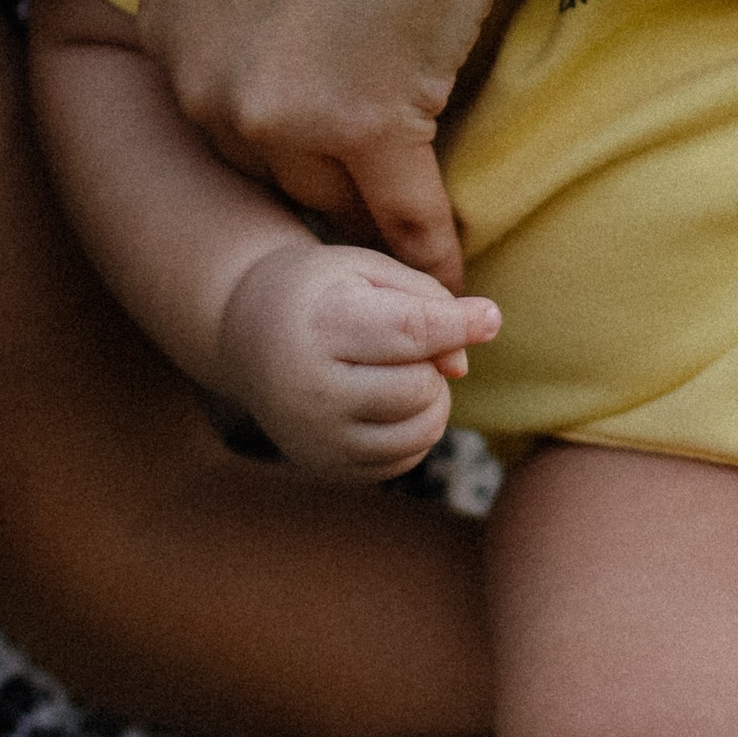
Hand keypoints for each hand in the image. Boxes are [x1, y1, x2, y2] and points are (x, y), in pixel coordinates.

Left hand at [25, 0, 536, 290]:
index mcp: (165, 23)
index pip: (214, 100)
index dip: (276, 95)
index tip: (320, 97)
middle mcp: (209, 84)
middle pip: (268, 155)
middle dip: (316, 154)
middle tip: (374, 155)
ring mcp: (287, 112)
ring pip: (331, 187)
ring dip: (372, 203)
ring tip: (412, 214)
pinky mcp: (371, 129)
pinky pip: (401, 215)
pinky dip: (429, 251)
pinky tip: (454, 281)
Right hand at [222, 232, 501, 479]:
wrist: (248, 333)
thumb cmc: (320, 291)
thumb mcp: (365, 269)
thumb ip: (426, 301)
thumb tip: (462, 367)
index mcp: (320, 327)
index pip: (411, 332)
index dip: (459, 325)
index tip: (489, 316)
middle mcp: (312, 391)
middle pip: (420, 388)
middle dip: (433, 363)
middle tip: (408, 343)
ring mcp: (317, 438)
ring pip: (420, 431)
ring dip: (430, 399)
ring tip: (401, 370)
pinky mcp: (327, 467)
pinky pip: (404, 460)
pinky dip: (413, 429)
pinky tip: (387, 400)